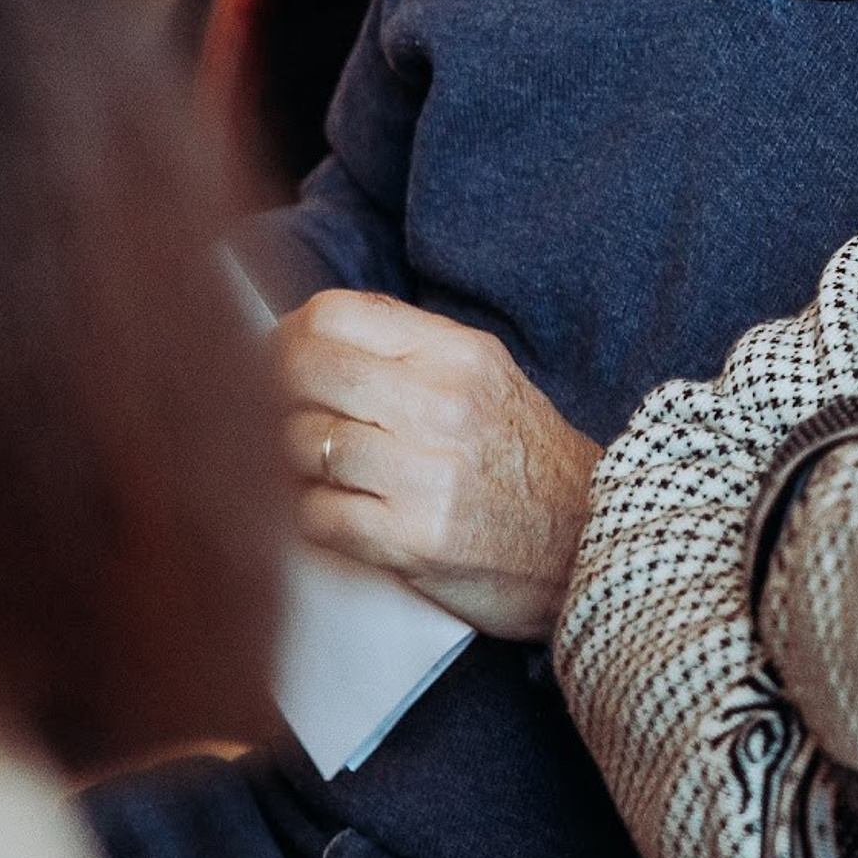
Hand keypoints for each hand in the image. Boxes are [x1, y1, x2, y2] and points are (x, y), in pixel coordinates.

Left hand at [278, 291, 600, 639]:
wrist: (585, 541)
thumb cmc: (524, 456)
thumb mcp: (484, 375)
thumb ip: (406, 348)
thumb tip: (307, 333)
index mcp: (457, 354)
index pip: (333, 316)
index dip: (286, 336)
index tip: (278, 357)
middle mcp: (441, 404)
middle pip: (303, 373)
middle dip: (273, 394)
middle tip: (276, 413)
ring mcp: (424, 474)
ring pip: (299, 444)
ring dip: (292, 460)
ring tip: (314, 467)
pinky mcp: (410, 540)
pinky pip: (314, 515)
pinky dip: (310, 515)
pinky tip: (335, 510)